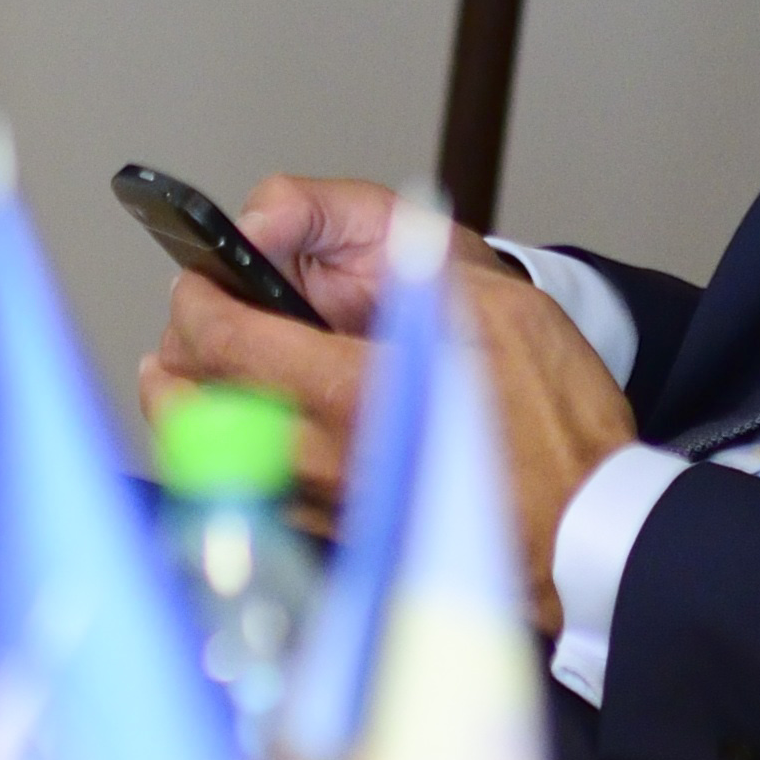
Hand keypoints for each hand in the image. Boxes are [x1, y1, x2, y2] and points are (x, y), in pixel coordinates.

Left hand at [137, 181, 636, 626]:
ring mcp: (321, 507)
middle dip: (173, 353)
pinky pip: (251, 487)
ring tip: (213, 359)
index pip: (222, 339)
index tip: (204, 270)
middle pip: (185, 409)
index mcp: (351, 393)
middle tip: (196, 317)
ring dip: (194, 402)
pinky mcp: (334, 536)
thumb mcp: (488, 301)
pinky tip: (263, 412)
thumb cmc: (552, 420)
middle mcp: (319, 458)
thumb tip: (309, 223)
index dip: (198, 293)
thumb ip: (394, 255)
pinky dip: (234, 445)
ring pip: (207, 455)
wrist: (586, 533)